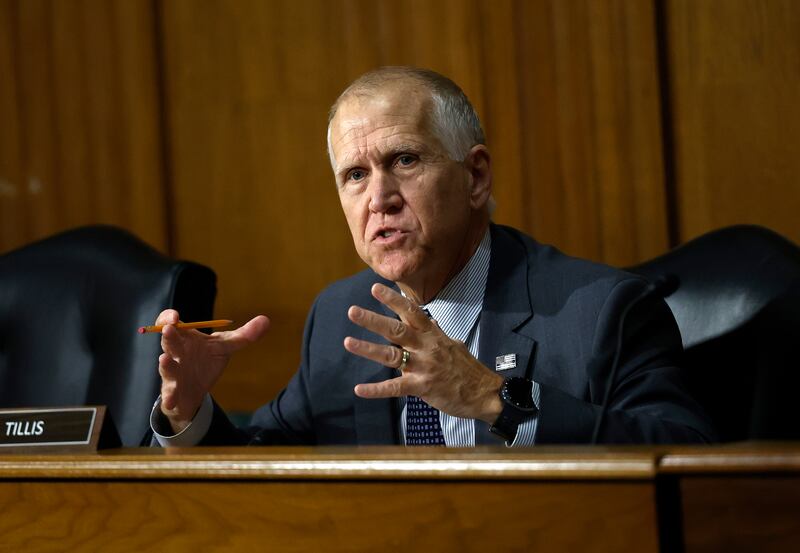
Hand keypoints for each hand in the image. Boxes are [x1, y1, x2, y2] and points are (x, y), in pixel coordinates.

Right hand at [156, 309, 269, 432]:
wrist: (196, 392)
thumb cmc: (206, 362)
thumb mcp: (225, 348)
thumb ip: (244, 336)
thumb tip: (266, 320)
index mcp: (185, 338)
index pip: (169, 323)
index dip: (168, 317)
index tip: (176, 316)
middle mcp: (175, 354)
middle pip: (168, 343)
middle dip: (169, 336)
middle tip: (169, 329)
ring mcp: (172, 374)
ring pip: (166, 368)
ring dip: (165, 364)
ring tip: (164, 359)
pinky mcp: (173, 393)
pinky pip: (169, 396)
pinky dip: (169, 398)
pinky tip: (171, 401)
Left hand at [344, 283, 502, 422]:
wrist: (485, 393)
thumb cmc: (469, 370)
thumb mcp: (455, 346)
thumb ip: (440, 336)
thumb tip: (434, 324)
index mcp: (433, 335)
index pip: (411, 312)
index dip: (393, 300)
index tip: (375, 288)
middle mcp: (426, 347)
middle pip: (396, 330)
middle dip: (373, 320)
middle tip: (352, 311)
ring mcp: (424, 367)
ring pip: (391, 355)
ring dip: (367, 349)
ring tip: (348, 342)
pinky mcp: (422, 387)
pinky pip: (395, 387)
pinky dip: (376, 390)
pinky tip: (359, 389)